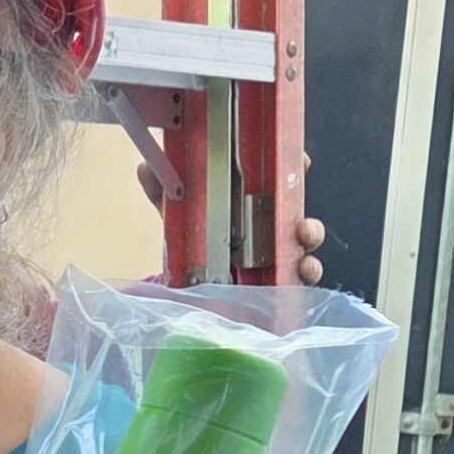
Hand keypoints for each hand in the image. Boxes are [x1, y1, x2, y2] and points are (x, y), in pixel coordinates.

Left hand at [132, 165, 324, 282]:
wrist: (190, 292)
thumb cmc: (195, 243)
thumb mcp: (178, 217)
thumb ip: (163, 194)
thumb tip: (144, 167)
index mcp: (255, 207)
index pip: (283, 184)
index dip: (296, 169)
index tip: (302, 161)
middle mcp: (272, 232)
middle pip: (300, 221)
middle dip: (308, 223)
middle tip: (301, 226)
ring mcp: (277, 262)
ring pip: (305, 255)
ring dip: (309, 254)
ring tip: (302, 256)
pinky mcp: (276, 291)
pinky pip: (297, 287)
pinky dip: (303, 282)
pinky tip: (299, 278)